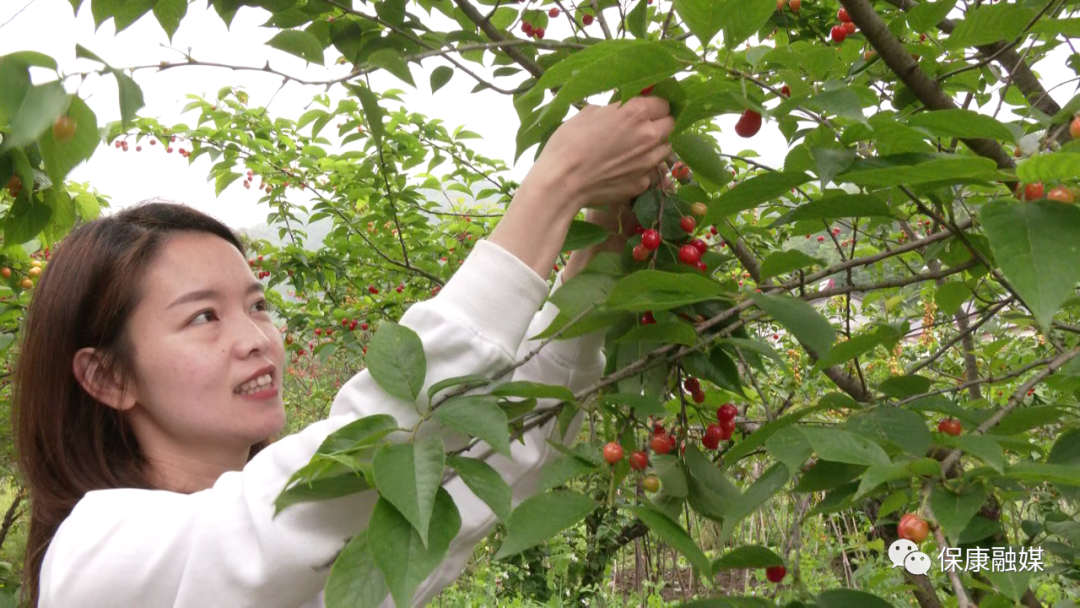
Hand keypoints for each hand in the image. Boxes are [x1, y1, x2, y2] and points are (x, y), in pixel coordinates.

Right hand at [488, 99, 672, 279]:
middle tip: (641, 127)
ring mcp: (648, 162)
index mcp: (636, 112)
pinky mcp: (642, 182)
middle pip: (670, 124)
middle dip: (659, 123)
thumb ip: (614, 108)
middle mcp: (649, 135)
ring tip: (633, 148)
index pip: (663, 102)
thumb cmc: (568, 142)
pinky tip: (623, 168)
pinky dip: (641, 168)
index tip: (645, 108)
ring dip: (654, 146)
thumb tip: (622, 107)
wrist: (562, 182)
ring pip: (664, 149)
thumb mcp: (589, 113)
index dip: (654, 104)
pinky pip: (650, 171)